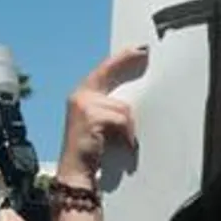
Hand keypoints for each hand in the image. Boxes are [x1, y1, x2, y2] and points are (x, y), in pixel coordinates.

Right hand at [58, 47, 146, 187]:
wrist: (76, 172)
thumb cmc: (92, 152)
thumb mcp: (101, 124)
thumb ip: (111, 108)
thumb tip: (135, 98)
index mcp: (82, 96)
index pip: (103, 70)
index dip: (120, 58)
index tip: (138, 49)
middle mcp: (79, 96)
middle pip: (108, 72)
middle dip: (125, 61)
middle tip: (144, 52)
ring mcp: (83, 104)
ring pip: (122, 106)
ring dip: (129, 127)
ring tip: (125, 142)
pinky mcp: (90, 116)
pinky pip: (121, 119)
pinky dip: (127, 134)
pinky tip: (124, 146)